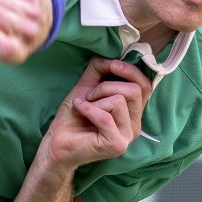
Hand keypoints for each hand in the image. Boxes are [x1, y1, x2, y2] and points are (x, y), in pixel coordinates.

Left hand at [40, 57, 152, 171]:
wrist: (57, 142)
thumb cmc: (73, 116)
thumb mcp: (88, 85)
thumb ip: (101, 69)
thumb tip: (113, 57)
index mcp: (133, 112)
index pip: (145, 86)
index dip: (130, 71)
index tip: (112, 65)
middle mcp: (135, 125)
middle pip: (134, 90)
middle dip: (106, 86)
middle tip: (89, 96)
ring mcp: (127, 137)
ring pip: (119, 101)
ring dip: (95, 100)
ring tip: (84, 107)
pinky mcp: (117, 145)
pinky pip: (105, 116)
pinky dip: (88, 109)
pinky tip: (79, 110)